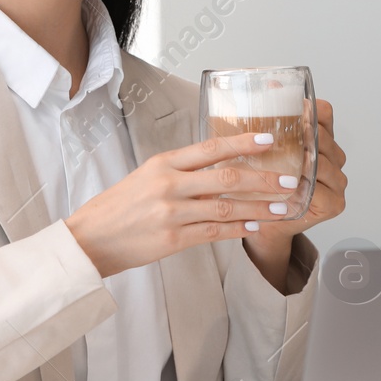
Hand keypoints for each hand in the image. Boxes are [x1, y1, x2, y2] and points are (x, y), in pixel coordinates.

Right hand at [65, 131, 304, 277]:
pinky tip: (255, 227)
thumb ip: (180, 171)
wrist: (90, 238)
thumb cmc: (119, 207)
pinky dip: (238, 230)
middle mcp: (169, 184)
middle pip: (227, 177)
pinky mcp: (172, 239)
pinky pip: (214, 233)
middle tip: (290, 180)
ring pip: (226, 208)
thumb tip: (219, 166)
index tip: (269, 141)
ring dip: (258, 208)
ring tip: (282, 208)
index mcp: (163, 163)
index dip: (244, 143)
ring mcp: (171, 213)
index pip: (211, 147)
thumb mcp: (146, 177)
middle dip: (264, 179)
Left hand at [247, 97, 347, 245]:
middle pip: (323, 136)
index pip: (325, 112)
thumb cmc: (263, 181)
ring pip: (323, 162)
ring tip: (282, 157)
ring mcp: (337, 182)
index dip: (309, 107)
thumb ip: (268, 120)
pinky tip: (289, 183)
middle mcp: (335, 158)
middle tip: (277, 132)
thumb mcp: (262, 146)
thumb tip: (266, 84)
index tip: (289, 106)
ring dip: (303, 160)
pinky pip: (321, 190)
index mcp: (322, 139)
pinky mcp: (334, 204)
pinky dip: (305, 186)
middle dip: (301, 134)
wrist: (263, 220)